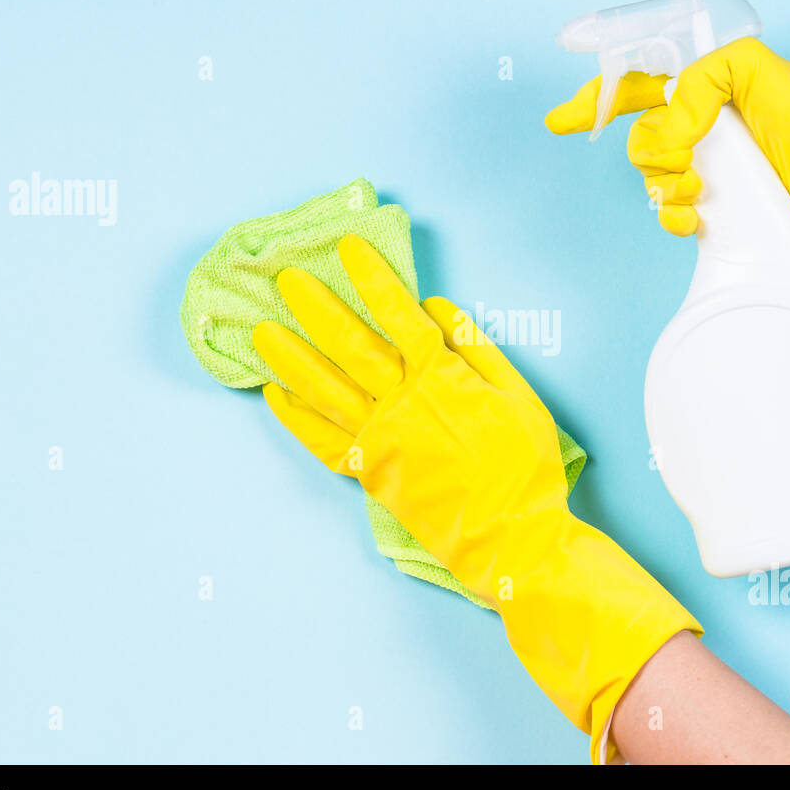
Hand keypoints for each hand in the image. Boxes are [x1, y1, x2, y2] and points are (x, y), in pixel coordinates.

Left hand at [253, 235, 699, 761]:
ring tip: (263, 330)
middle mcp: (402, 405)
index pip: (398, 315)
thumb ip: (478, 349)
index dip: (373, 279)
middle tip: (288, 278)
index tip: (349, 249)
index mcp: (442, 379)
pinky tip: (276, 393)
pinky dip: (296, 418)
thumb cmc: (526, 468)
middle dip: (317, 307)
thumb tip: (438, 308)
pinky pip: (323, 442)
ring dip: (291, 357)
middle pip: (349, 345)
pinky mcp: (370, 474)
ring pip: (324, 391)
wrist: (511, 539)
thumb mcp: (520, 398)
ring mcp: (380, 441)